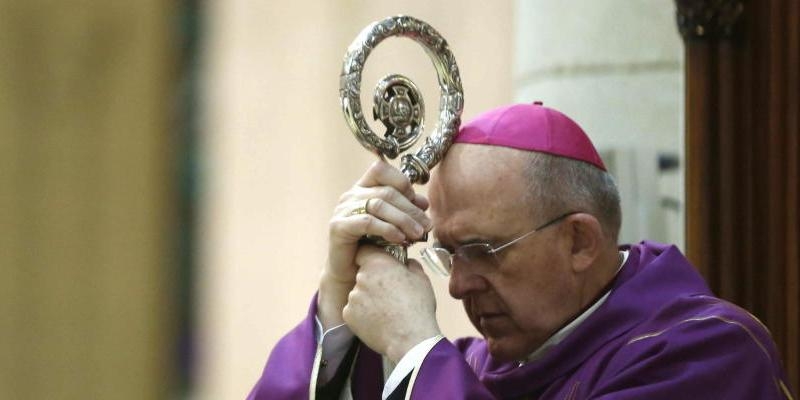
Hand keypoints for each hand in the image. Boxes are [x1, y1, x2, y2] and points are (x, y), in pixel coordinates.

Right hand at [318, 160, 430, 329]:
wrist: (352, 273)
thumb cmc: (374, 247)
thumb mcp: (395, 225)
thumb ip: (407, 211)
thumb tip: (424, 202)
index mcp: (363, 189)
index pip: (380, 169)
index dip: (401, 181)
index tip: (417, 201)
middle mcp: (351, 196)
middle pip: (386, 192)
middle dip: (410, 209)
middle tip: (426, 226)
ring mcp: (342, 210)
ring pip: (378, 205)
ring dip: (403, 220)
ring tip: (417, 235)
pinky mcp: (338, 227)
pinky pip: (367, 222)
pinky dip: (387, 229)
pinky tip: (400, 239)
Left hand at [342, 245, 440, 363]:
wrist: (411, 339)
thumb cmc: (418, 307)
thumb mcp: (421, 279)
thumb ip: (410, 265)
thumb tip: (406, 262)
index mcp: (378, 264)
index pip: (365, 251)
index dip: (372, 257)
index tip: (380, 265)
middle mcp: (361, 277)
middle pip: (361, 273)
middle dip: (371, 279)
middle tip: (387, 291)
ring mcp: (352, 297)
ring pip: (357, 292)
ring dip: (367, 297)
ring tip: (385, 310)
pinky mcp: (348, 315)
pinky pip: (354, 309)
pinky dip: (362, 313)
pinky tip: (378, 320)